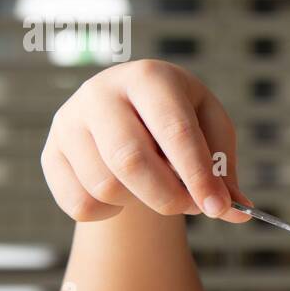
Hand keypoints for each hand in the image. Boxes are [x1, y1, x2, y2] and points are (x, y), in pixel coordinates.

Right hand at [41, 59, 252, 222]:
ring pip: (105, 186)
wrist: (127, 114)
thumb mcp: (210, 131)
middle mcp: (101, 92)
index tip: (219, 208)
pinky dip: (110, 213)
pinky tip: (124, 192)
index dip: (198, 174)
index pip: (174, 130)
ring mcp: (69, 121)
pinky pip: (80, 204)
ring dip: (140, 201)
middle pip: (131, 160)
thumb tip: (239, 211)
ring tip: (155, 186)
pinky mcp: (50, 153)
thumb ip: (224, 170)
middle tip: (192, 207)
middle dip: (169, 196)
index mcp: (149, 77)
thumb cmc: (178, 120)